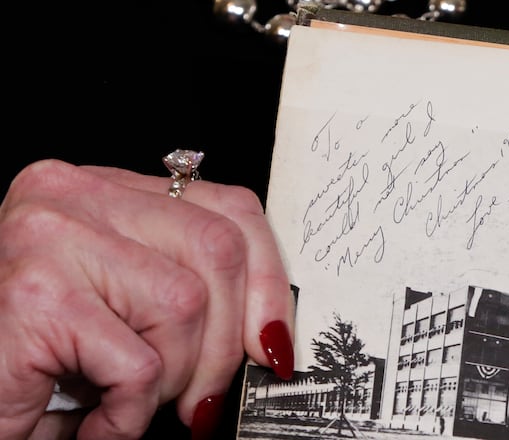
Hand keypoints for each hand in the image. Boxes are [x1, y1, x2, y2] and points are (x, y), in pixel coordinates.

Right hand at [0, 159, 294, 439]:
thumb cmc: (34, 358)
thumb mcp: (123, 304)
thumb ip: (185, 288)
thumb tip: (268, 330)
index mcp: (108, 191)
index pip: (229, 208)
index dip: (268, 280)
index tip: (273, 341)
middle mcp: (76, 194)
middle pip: (219, 249)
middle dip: (228, 343)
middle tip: (199, 400)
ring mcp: (52, 237)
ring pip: (186, 304)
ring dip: (174, 379)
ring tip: (128, 403)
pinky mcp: (36, 296)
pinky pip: (140, 364)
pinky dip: (130, 414)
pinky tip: (96, 421)